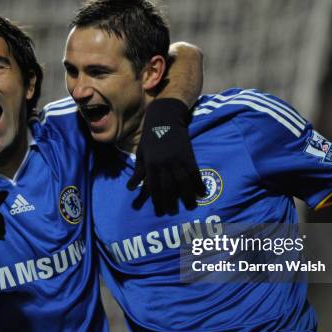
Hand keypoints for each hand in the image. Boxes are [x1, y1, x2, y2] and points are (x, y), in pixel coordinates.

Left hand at [127, 98, 205, 214]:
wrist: (165, 118)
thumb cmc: (150, 137)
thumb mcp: (141, 154)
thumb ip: (138, 172)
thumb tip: (130, 189)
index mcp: (151, 165)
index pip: (154, 188)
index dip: (157, 201)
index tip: (160, 212)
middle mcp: (164, 165)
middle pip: (169, 188)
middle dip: (171, 202)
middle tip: (173, 213)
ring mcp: (178, 160)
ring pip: (183, 183)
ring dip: (187, 196)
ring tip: (190, 206)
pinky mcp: (189, 156)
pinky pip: (195, 173)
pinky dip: (198, 184)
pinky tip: (201, 193)